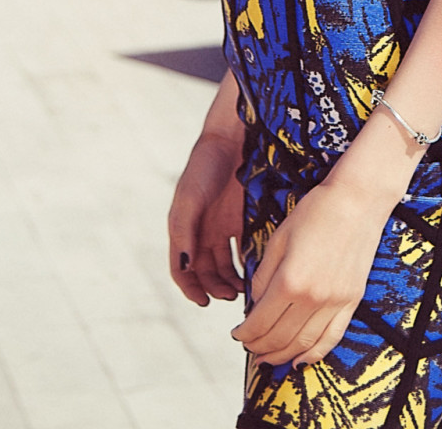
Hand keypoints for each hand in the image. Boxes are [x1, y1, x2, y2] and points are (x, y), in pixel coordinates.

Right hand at [169, 131, 245, 306]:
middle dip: (216, 287)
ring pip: (226, 264)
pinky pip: (244, 248)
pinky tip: (257, 269)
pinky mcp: (243, 220)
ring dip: (232, 280)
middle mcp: (202, 233)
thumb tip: (184, 267)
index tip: (204, 302)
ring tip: (244, 289)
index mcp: (184, 230)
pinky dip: (249, 262)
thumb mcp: (190, 199)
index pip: (183, 270)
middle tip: (231, 295)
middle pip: (206, 272)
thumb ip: (185, 232)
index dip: (191, 289)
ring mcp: (223, 227)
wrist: (231, 139)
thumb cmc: (204, 167)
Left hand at [230, 176, 392, 366]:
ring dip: (282, 356)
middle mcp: (313, 298)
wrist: (357, 201)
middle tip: (249, 348)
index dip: (245, 334)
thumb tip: (255, 304)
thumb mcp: (279, 238)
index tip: (236, 334)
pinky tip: (301, 360)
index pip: (260, 322)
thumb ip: (264, 275)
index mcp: (290, 280)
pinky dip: (315, 354)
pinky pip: (332, 338)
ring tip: (268, 359)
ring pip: (304, 344)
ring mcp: (335, 302)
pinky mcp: (351, 301)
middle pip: (279, 338)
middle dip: (259, 347)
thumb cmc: (316, 212)